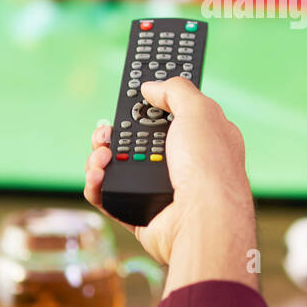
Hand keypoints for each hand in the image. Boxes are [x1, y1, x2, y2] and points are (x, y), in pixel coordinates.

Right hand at [84, 78, 257, 294]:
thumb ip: (175, 91)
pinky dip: (97, 185)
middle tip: (106, 131)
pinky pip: (110, 196)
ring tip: (102, 155)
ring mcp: (162, 191)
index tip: (130, 101)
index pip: (172, 118)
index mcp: (202, 140)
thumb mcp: (199, 110)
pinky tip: (97, 175)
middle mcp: (183, 165)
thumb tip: (150, 87)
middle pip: (139, 143)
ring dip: (101, 158)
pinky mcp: (141, 214)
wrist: (204, 219)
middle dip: (116, 133)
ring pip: (120, 169)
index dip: (149, 108)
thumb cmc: (209, 165)